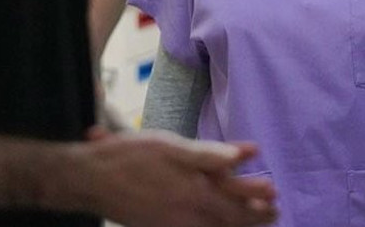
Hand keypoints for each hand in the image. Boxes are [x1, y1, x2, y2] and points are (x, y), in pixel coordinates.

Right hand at [79, 127, 276, 226]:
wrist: (90, 180)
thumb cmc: (130, 157)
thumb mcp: (171, 146)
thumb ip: (208, 154)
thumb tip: (242, 156)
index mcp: (194, 191)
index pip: (236, 198)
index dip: (257, 196)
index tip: (274, 192)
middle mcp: (188, 214)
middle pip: (230, 219)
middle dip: (254, 217)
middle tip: (274, 212)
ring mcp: (174, 224)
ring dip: (237, 225)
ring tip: (253, 222)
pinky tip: (214, 225)